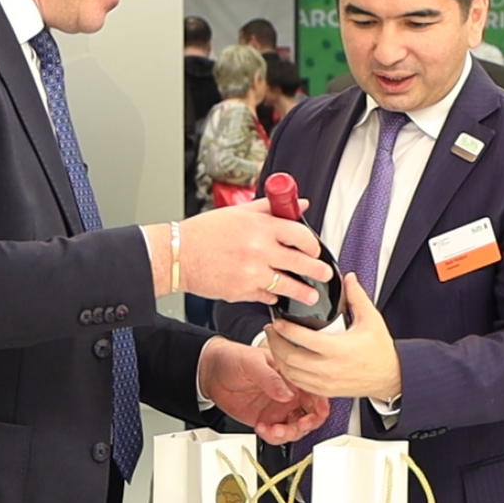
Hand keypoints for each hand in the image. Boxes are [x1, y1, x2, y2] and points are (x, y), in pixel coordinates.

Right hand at [165, 200, 330, 304]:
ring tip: (311, 295)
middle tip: (324, 274)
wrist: (179, 255)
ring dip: (304, 292)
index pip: (301, 234)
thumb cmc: (205, 232)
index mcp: (261, 227)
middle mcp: (259, 250)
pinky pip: (267, 296)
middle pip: (301, 262)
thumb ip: (272, 208)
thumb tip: (299, 205)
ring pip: (288, 286)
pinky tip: (277, 295)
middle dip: (318, 270)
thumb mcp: (239, 212)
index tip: (315, 249)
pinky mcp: (243, 292)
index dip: (313, 243)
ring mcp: (252, 273)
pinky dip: (274, 296)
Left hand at [197, 338, 330, 444]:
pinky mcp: (266, 420)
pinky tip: (261, 428)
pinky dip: (272, 436)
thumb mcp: (253, 363)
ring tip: (273, 429)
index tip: (317, 412)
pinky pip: (276, 435)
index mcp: (291, 376)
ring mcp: (278, 409)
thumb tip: (287, 394)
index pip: (314, 391)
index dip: (320, 404)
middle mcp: (288, 394)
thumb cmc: (234, 358)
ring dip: (288, 433)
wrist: (211, 372)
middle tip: (297, 425)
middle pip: (310, 414)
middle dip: (307, 424)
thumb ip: (271, 378)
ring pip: (295, 429)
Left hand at [264, 273, 402, 399]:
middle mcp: (330, 368)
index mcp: (339, 349)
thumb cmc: (381, 351)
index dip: (286, 329)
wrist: (390, 376)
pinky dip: (287, 371)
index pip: (303, 339)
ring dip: (278, 357)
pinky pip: (298, 383)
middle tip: (271, 330)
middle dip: (275, 342)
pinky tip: (285, 360)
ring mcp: (326, 382)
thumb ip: (357, 296)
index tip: (278, 321)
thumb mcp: (371, 319)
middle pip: (290, 358)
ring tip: (274, 343)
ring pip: (291, 372)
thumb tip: (349, 278)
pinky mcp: (325, 391)